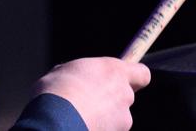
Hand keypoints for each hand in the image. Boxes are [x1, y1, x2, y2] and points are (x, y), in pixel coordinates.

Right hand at [33, 57, 150, 129]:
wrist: (53, 123)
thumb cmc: (56, 92)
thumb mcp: (64, 71)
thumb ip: (81, 74)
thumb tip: (76, 78)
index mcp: (115, 71)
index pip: (142, 73)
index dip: (133, 77)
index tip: (121, 79)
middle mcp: (124, 94)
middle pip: (126, 97)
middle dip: (111, 100)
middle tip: (89, 101)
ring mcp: (122, 119)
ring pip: (116, 118)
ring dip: (103, 118)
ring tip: (79, 117)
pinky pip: (107, 130)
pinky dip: (97, 129)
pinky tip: (78, 127)